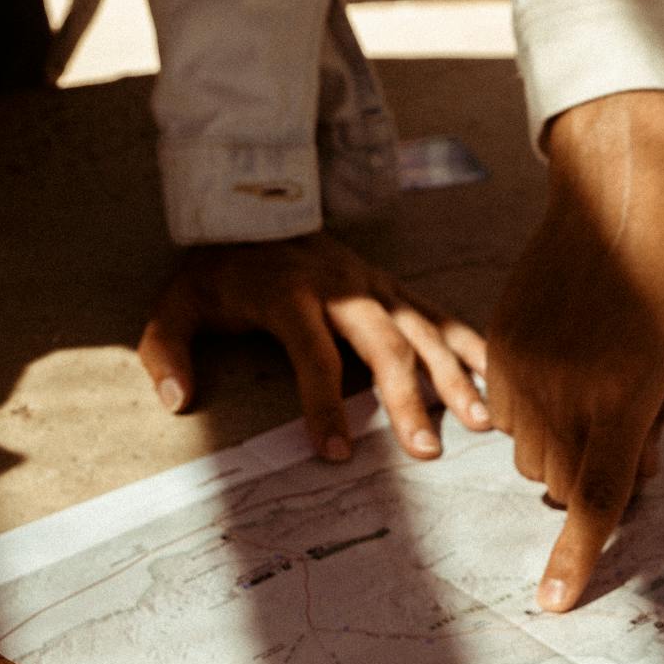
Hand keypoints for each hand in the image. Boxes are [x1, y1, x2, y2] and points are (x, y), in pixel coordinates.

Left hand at [138, 232, 488, 461]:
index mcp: (290, 295)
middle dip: (408, 400)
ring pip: (423, 331)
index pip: (314, 354)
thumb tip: (176, 400)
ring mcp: (375, 285)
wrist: (253, 209)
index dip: (324, 405)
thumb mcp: (176, 305)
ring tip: (479, 424)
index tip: (335, 453)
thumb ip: (168, 351)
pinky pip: (439, 316)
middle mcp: (342, 287)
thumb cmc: (218, 272)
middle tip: (425, 452)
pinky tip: (496, 382)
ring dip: (454, 378)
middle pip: (384, 345)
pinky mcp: (393, 287)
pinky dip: (471, 348)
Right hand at [486, 90, 663, 611]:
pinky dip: (535, 409)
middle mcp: (564, 388)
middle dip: (588, 480)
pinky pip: (505, 409)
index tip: (556, 601)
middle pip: (560, 482)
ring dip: (560, 447)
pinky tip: (568, 360)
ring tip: (596, 389)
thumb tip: (638, 474)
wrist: (618, 182)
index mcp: (624, 395)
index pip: (598, 498)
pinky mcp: (501, 341)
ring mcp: (524, 365)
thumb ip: (658, 419)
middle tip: (625, 433)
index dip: (577, 556)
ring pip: (529, 452)